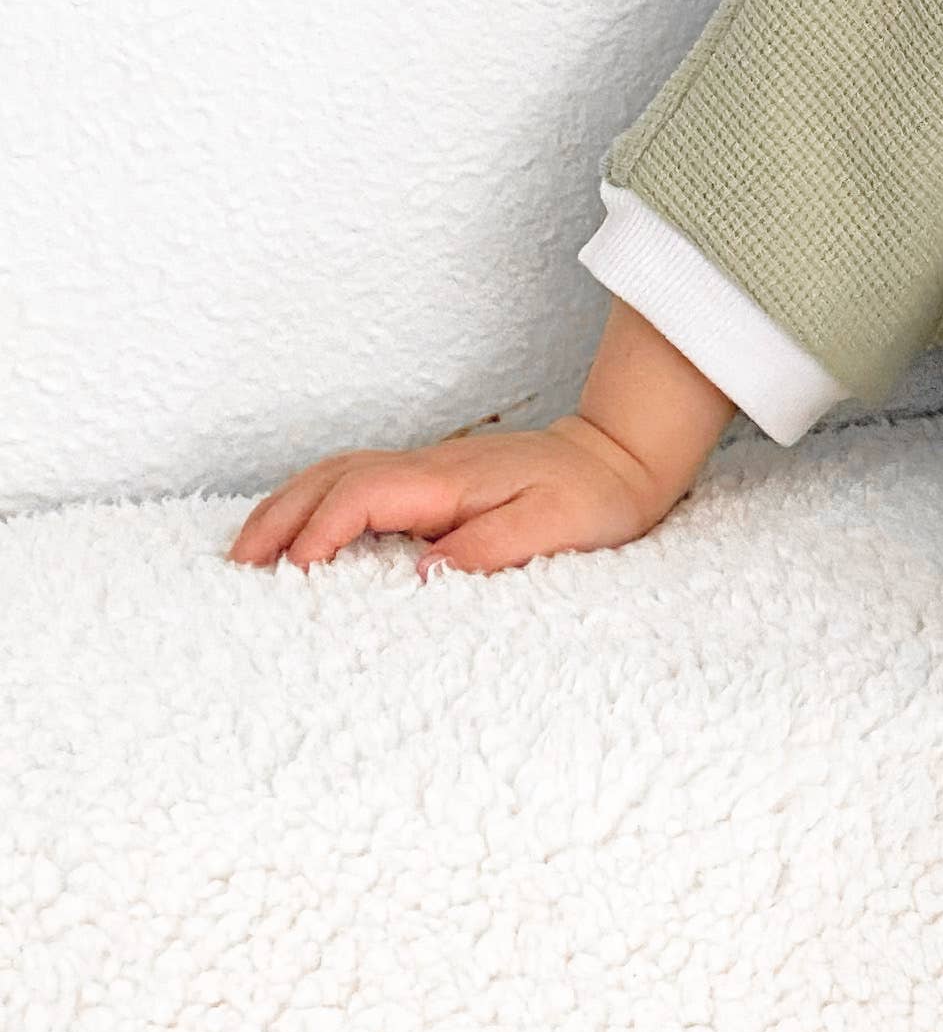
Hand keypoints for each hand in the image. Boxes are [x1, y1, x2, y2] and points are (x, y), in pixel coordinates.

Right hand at [225, 413, 680, 576]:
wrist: (618, 458)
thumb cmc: (590, 498)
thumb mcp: (554, 529)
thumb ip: (490, 549)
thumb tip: (424, 571)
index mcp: (447, 479)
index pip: (362, 496)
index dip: (321, 532)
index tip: (293, 573)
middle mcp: (425, 467)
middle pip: (330, 479)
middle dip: (278, 518)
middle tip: (236, 565)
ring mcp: (423, 469)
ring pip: (335, 476)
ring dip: (286, 508)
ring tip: (248, 552)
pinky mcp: (428, 481)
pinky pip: (354, 483)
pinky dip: (313, 503)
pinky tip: (299, 531)